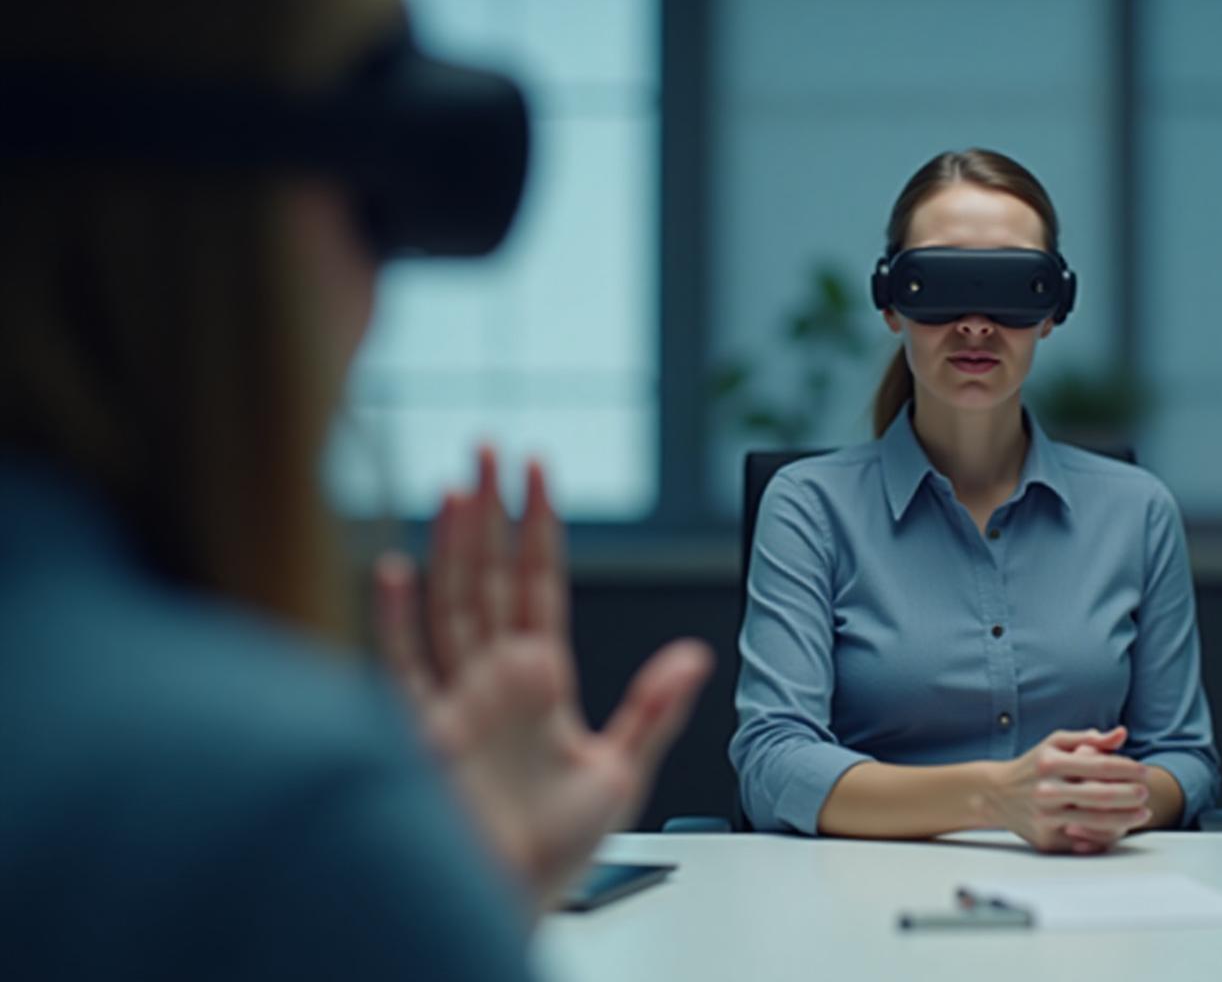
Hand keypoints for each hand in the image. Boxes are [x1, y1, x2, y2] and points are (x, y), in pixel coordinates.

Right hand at [373, 446, 712, 912]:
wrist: (512, 902)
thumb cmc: (554, 850)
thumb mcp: (619, 771)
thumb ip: (653, 709)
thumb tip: (697, 654)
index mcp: (540, 680)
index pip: (536, 586)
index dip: (538, 530)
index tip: (539, 474)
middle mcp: (493, 679)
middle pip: (486, 579)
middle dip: (488, 514)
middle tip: (489, 449)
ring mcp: (455, 699)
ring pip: (449, 604)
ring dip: (450, 545)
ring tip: (458, 487)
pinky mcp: (422, 732)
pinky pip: (402, 665)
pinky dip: (395, 618)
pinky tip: (395, 569)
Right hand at [977, 727, 1152, 853]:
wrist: (996, 794)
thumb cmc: (1033, 765)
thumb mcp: (1055, 744)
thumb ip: (1089, 738)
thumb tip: (1122, 734)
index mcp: (1051, 764)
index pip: (1101, 766)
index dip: (1128, 768)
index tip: (1144, 771)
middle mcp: (1046, 791)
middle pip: (1102, 796)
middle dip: (1131, 795)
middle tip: (1146, 793)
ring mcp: (1045, 818)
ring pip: (1097, 823)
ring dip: (1126, 819)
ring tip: (1142, 814)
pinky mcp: (1045, 840)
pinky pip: (1083, 842)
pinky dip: (1105, 836)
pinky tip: (1120, 829)